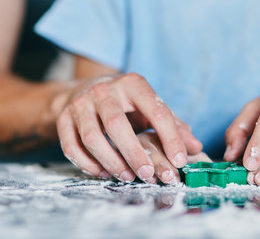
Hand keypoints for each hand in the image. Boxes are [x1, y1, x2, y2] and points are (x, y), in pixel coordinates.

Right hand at [56, 73, 202, 180]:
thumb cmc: (125, 103)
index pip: (156, 110)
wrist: (82, 91)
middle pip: (117, 124)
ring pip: (92, 138)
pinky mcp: (64, 118)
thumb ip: (173, 125)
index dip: (170, 137)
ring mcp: (80, 103)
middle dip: (134, 153)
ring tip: (128, 176)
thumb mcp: (150, 107)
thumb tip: (195, 147)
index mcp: (133, 84)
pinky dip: (88, 164)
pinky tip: (104, 173)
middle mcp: (104, 90)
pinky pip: (72, 146)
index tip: (180, 160)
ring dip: (111, 162)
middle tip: (149, 175)